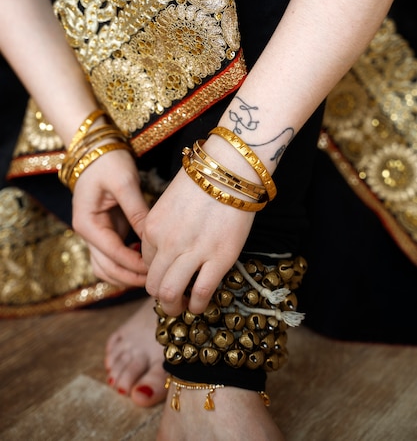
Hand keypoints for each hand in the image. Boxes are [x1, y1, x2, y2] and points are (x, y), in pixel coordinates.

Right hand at [72, 148, 149, 286]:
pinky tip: (146, 258)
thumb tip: (152, 237)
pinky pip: (114, 256)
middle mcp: (87, 233)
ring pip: (108, 267)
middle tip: (158, 278)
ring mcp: (96, 234)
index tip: (156, 269)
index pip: (112, 254)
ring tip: (152, 273)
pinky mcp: (106, 230)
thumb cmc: (108, 162)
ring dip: (127, 275)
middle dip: (131, 276)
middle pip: (106, 268)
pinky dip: (127, 263)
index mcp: (87, 223)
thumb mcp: (124, 183)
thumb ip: (137, 211)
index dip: (134, 264)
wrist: (97, 148)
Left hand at [141, 167, 255, 315]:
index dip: (156, 272)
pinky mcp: (218, 259)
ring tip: (184, 307)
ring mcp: (192, 252)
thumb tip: (168, 250)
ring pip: (171, 294)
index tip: (168, 274)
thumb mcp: (170, 202)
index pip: (145, 262)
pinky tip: (201, 304)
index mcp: (152, 227)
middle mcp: (167, 243)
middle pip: (153, 284)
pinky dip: (198, 305)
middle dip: (161, 297)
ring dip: (175, 307)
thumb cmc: (203, 179)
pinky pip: (200, 293)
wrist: (230, 169)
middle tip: (172, 299)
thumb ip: (164, 226)